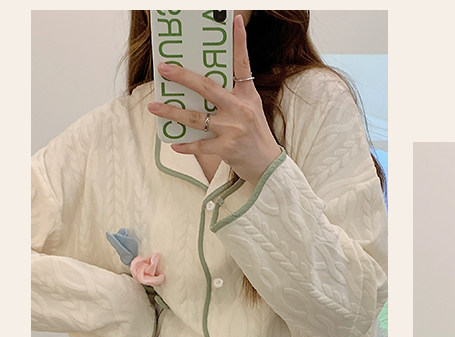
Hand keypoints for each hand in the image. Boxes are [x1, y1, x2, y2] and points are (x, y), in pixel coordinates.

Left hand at [147, 14, 280, 183]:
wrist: (268, 165)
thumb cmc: (255, 135)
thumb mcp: (250, 108)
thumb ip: (231, 94)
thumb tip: (201, 85)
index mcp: (247, 95)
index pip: (242, 64)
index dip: (239, 41)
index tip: (234, 20)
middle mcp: (240, 110)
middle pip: (207, 88)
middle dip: (182, 77)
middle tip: (164, 68)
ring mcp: (233, 130)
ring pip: (196, 118)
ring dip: (172, 112)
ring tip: (154, 107)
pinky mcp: (227, 148)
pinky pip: (200, 145)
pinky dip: (186, 145)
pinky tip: (174, 143)